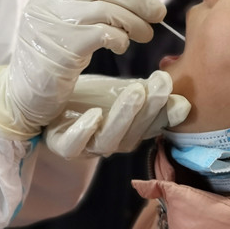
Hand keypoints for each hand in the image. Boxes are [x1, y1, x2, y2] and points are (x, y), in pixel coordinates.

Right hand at [0, 0, 165, 139]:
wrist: (23, 95)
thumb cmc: (51, 59)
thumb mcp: (63, 22)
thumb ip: (88, 6)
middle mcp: (48, 2)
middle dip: (137, 0)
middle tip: (158, 13)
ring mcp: (53, 23)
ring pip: (106, 10)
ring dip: (134, 22)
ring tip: (145, 34)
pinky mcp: (63, 47)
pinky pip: (103, 33)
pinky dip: (120, 38)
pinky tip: (122, 47)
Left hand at [45, 71, 189, 157]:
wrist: (45, 98)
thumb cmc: (87, 98)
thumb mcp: (120, 91)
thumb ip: (149, 97)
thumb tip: (184, 103)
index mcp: (127, 132)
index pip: (152, 126)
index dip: (165, 111)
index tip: (176, 88)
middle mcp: (109, 142)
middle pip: (132, 133)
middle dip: (149, 109)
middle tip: (161, 82)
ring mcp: (84, 147)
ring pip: (107, 141)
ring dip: (124, 118)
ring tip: (136, 91)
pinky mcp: (59, 143)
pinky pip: (72, 146)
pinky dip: (83, 132)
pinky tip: (94, 114)